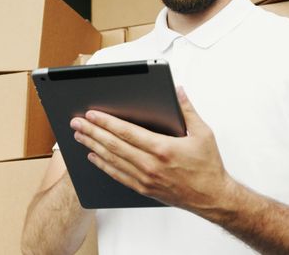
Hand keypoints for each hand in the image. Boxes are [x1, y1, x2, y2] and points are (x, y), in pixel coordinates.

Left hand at [70, 87, 230, 211]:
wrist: (212, 198)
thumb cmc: (208, 167)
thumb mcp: (203, 133)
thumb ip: (187, 110)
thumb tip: (178, 91)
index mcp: (163, 148)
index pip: (127, 132)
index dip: (106, 122)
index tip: (91, 114)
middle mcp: (150, 165)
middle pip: (114, 145)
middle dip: (92, 132)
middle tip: (76, 123)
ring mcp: (145, 179)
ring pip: (112, 160)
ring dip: (93, 147)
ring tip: (79, 136)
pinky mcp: (144, 189)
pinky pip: (118, 175)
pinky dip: (103, 165)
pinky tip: (93, 157)